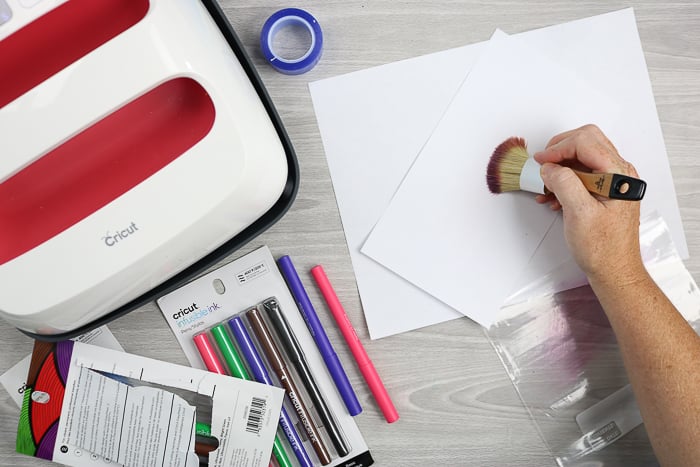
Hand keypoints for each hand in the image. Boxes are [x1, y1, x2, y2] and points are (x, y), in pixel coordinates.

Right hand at [533, 124, 644, 284]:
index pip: (585, 142)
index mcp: (618, 174)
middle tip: (543, 164)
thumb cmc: (603, 249)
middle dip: (560, 149)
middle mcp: (619, 173)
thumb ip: (564, 183)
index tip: (541, 162)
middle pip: (587, 141)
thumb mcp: (579, 213)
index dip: (558, 148)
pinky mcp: (605, 191)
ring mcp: (613, 181)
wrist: (614, 270)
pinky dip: (565, 178)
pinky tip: (553, 195)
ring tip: (545, 184)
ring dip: (561, 166)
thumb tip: (549, 167)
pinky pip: (583, 173)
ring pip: (583, 156)